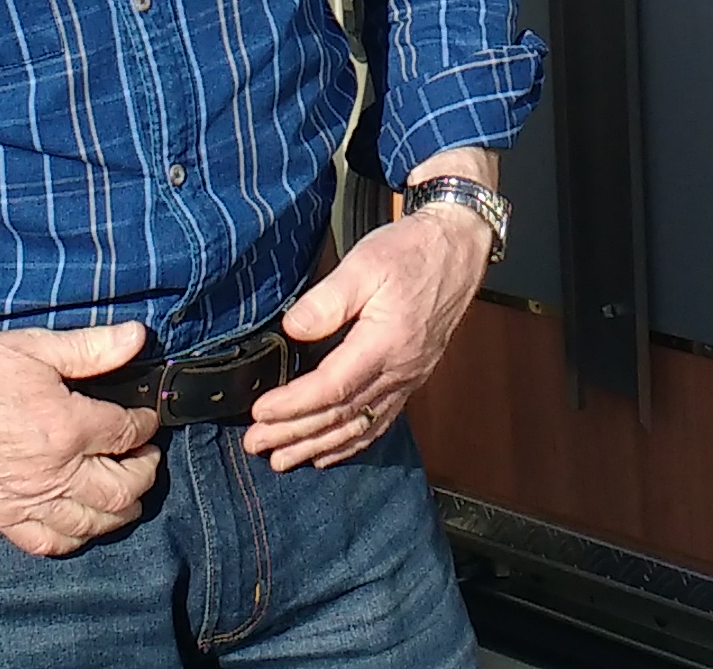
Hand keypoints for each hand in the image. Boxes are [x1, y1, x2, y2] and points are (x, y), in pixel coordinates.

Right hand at [0, 314, 163, 556]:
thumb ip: (89, 347)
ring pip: (95, 522)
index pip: (128, 433)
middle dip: (146, 470)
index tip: (147, 415)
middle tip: (146, 455)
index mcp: (67, 428)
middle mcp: (54, 473)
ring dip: (122, 508)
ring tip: (126, 489)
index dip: (146, 423)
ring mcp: (29, 501)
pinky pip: (50, 543)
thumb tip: (137, 337)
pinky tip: (82, 522)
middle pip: (124, 487)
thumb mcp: (32, 347)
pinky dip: (76, 537)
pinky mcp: (2, 517)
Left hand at [240, 201, 492, 471]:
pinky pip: (378, 422)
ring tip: (281, 460)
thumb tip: (293, 329)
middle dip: (295, 434)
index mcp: (384, 344)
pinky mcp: (410, 378)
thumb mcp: (365, 263)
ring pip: (358, 426)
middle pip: (341, 416)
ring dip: (317, 446)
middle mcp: (398, 371)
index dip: (293, 405)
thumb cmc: (411, 253)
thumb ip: (328, 299)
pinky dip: (349, 443)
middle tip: (255, 444)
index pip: (331, 388)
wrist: (457, 252)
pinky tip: (328, 453)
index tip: (260, 412)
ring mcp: (407, 380)